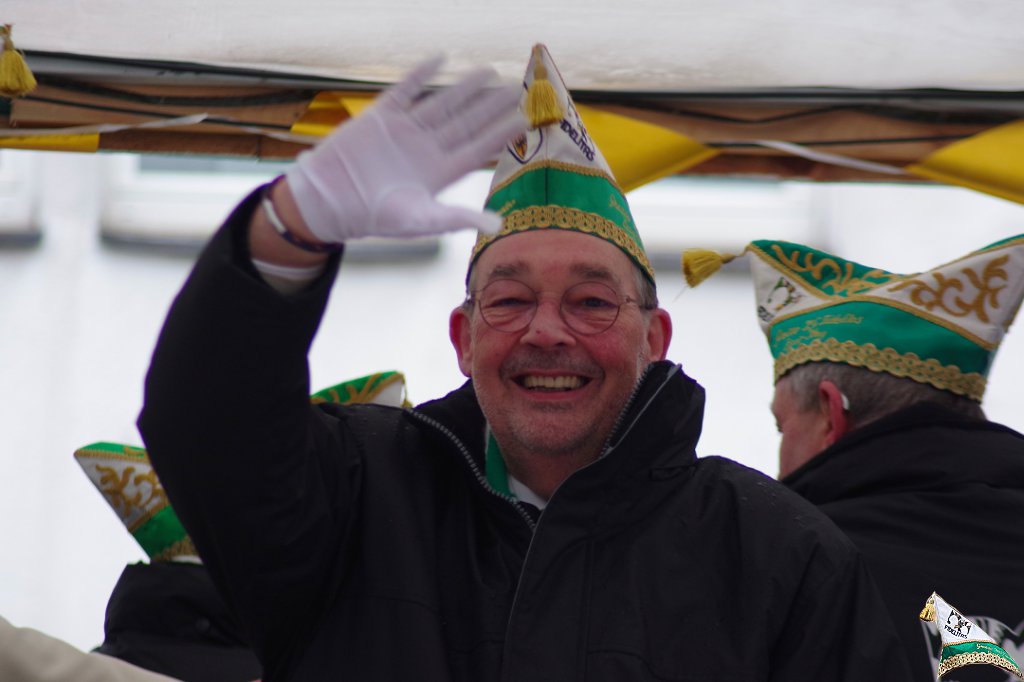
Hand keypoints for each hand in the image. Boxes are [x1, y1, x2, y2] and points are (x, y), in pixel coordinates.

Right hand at [285, 55, 524, 242]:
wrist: (331, 201)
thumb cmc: (376, 218)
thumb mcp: (422, 220)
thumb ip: (459, 218)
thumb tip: (499, 225)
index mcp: (439, 172)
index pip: (478, 147)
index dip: (501, 133)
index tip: (524, 118)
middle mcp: (427, 149)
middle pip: (466, 122)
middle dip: (490, 105)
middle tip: (517, 87)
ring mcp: (405, 131)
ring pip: (441, 103)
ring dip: (464, 87)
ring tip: (487, 71)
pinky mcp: (381, 117)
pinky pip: (405, 90)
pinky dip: (421, 75)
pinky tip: (440, 59)